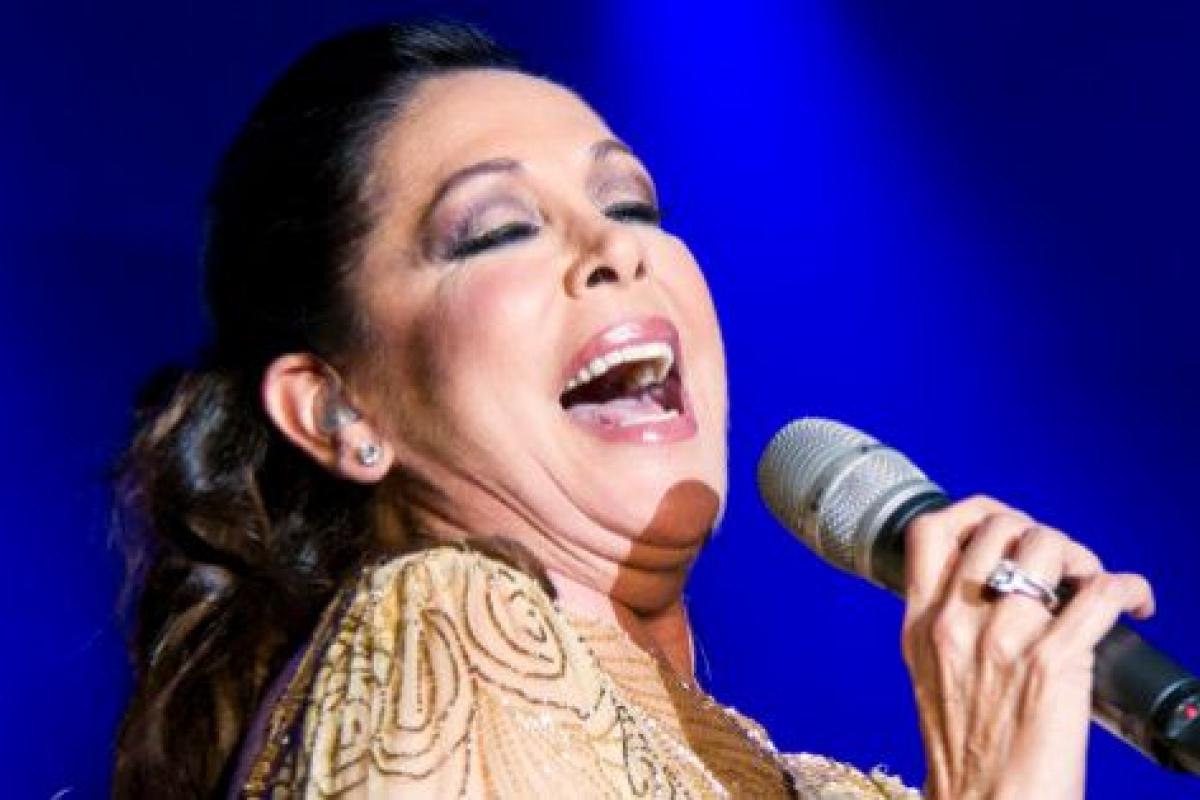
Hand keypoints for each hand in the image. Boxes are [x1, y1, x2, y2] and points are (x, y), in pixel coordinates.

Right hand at [900, 496, 1154, 799]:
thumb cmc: (966, 756)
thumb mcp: (930, 677)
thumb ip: (947, 627)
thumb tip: (989, 588)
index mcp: (920, 624)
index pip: (931, 532)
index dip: (975, 512)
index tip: (1006, 525)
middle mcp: (954, 622)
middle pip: (1000, 528)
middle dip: (1041, 534)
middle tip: (1063, 566)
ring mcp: (1001, 640)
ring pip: (1049, 548)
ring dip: (1083, 556)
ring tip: (1094, 584)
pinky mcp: (1051, 664)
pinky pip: (1100, 595)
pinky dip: (1127, 587)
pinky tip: (1135, 600)